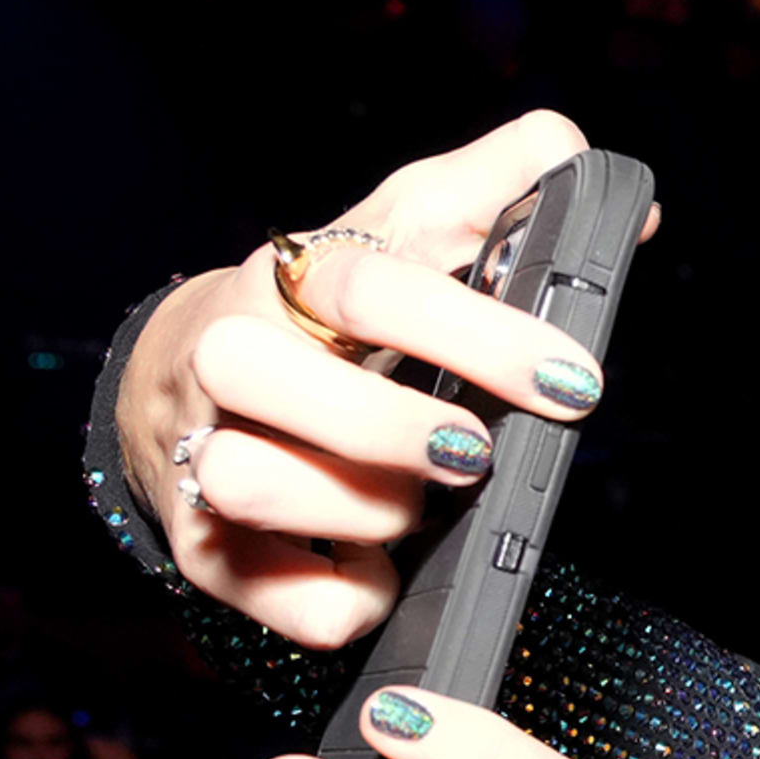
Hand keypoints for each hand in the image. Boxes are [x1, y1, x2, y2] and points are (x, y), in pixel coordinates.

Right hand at [115, 111, 652, 649]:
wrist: (182, 382)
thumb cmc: (322, 311)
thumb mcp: (400, 233)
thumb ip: (489, 192)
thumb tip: (578, 161)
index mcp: (293, 278)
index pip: (370, 283)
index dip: (479, 332)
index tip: (574, 379)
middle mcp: (229, 356)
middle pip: (260, 373)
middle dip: (383, 425)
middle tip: (475, 454)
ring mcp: (200, 450)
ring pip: (242, 480)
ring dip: (355, 509)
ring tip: (414, 510)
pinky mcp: (204, 547)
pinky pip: (266, 591)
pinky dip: (334, 598)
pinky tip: (374, 574)